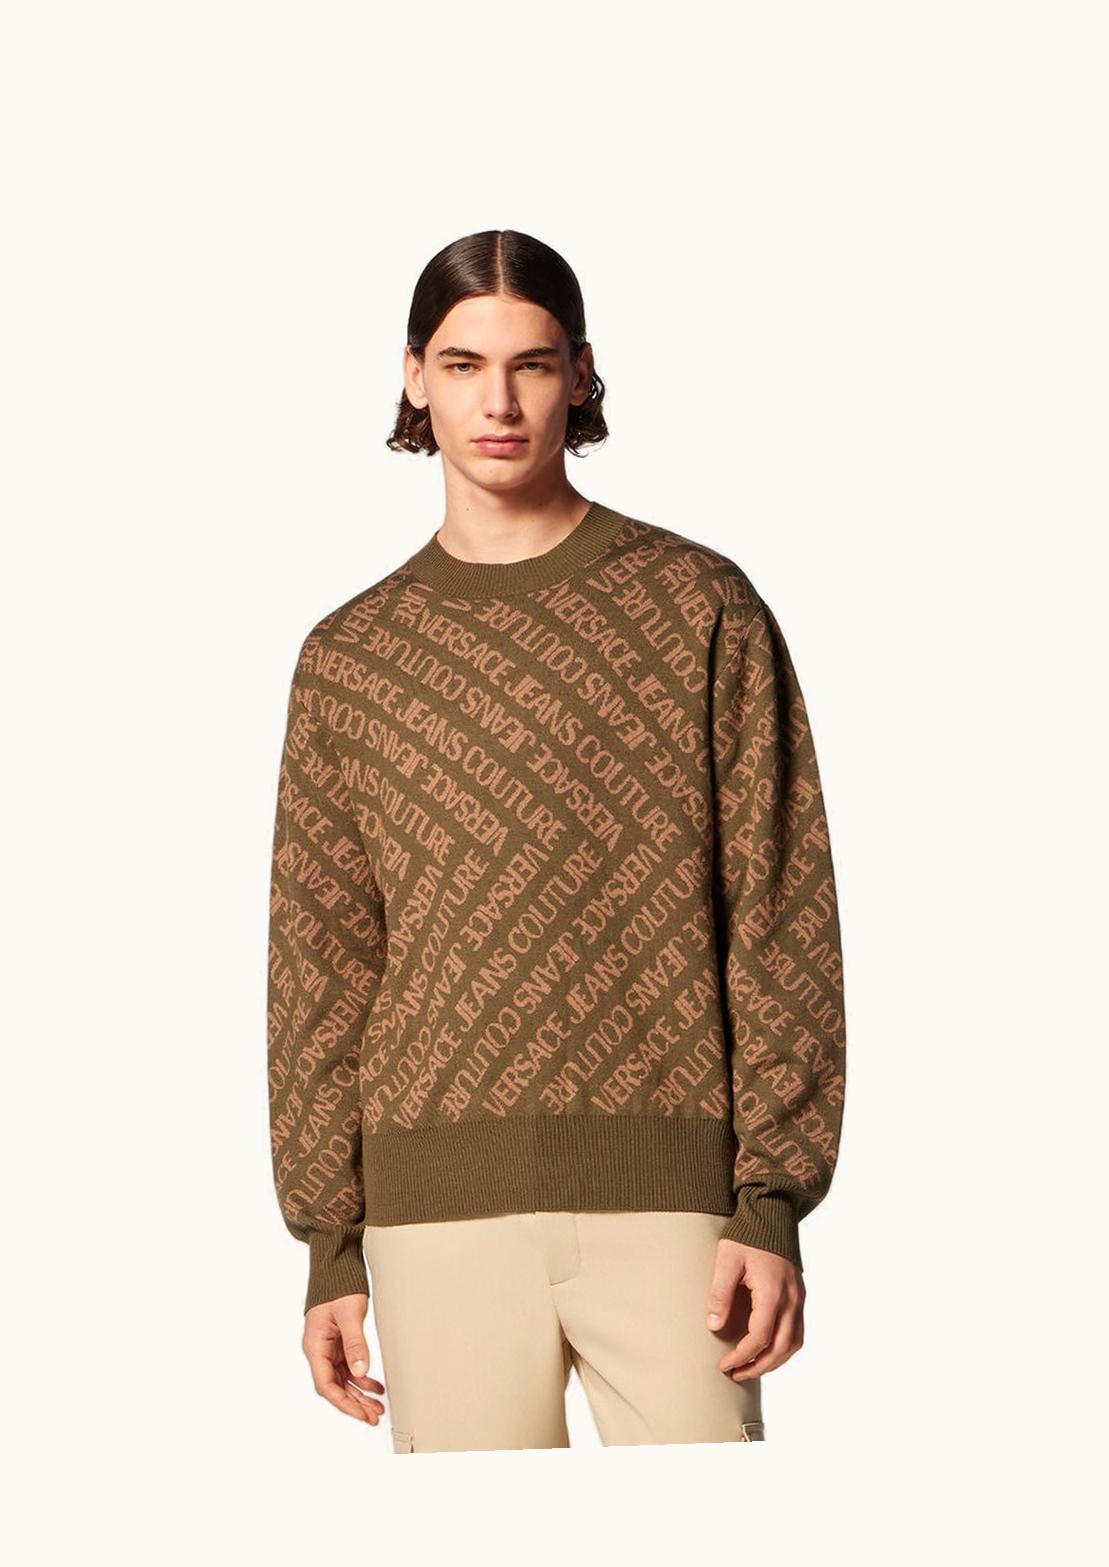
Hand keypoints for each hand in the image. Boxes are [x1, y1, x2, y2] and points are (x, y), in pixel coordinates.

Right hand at [302, 1292, 385, 1422]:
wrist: (337, 1267)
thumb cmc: (338, 1287)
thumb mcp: (349, 1314)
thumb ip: (355, 1343)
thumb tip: (361, 1371)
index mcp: (314, 1346)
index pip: (326, 1385)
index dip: (344, 1403)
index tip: (361, 1414)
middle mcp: (319, 1350)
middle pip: (335, 1386)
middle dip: (354, 1403)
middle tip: (374, 1416)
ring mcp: (329, 1348)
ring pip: (343, 1379)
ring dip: (360, 1393)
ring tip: (378, 1406)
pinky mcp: (339, 1343)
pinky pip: (349, 1367)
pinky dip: (362, 1378)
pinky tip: (376, 1386)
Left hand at [705, 1239, 805, 1380]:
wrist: (771, 1213)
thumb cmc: (746, 1235)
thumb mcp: (727, 1260)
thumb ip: (720, 1293)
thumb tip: (713, 1326)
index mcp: (773, 1292)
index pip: (759, 1337)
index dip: (741, 1356)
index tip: (724, 1364)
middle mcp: (791, 1299)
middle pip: (780, 1347)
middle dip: (758, 1366)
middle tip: (735, 1374)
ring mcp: (799, 1298)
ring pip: (793, 1343)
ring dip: (774, 1361)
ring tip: (751, 1367)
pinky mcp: (800, 1295)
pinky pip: (798, 1331)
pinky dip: (784, 1348)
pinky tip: (768, 1350)